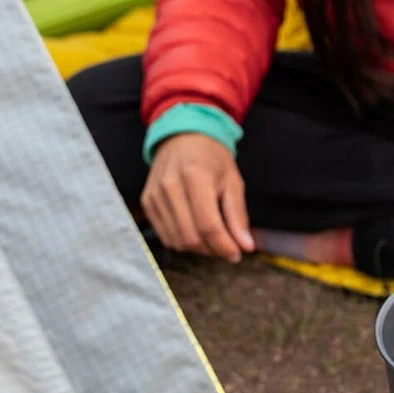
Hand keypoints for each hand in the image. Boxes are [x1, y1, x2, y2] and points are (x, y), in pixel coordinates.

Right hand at [141, 133, 254, 262]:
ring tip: (214, 239)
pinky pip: (165, 236)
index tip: (237, 254)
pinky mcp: (147, 202)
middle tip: (228, 247)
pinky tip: (197, 232)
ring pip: (177, 241)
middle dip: (213, 250)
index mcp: (196, 177)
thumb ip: (238, 216)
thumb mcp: (233, 182)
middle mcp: (170, 187)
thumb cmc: (212, 159)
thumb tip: (246, 246)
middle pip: (191, 237)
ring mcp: (155, 195)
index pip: (208, 225)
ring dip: (199, 248)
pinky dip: (183, 242)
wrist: (183, 138)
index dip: (224, 246)